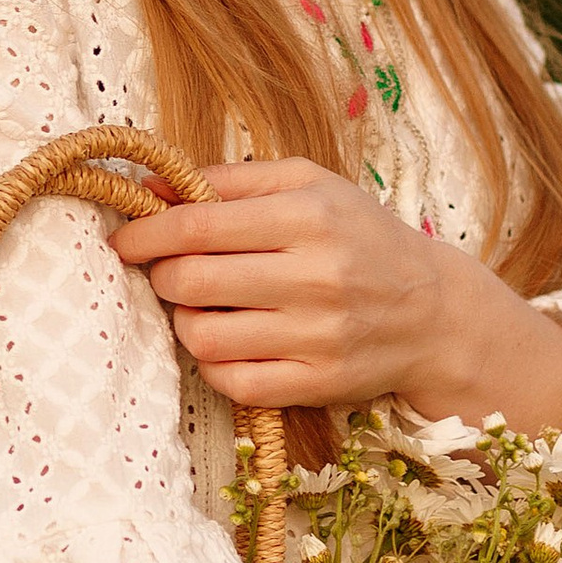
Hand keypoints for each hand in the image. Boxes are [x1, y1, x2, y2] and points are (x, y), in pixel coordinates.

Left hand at [110, 155, 561, 432]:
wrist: (436, 314)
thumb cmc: (362, 237)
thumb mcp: (309, 185)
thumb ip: (230, 179)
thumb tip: (149, 184)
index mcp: (308, 216)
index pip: (196, 226)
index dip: (145, 233)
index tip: (125, 239)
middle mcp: (314, 276)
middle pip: (190, 280)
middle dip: (164, 276)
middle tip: (172, 272)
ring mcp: (315, 335)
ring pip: (202, 336)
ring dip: (186, 321)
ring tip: (205, 307)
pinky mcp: (316, 383)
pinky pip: (231, 381)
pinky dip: (214, 364)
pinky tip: (230, 343)